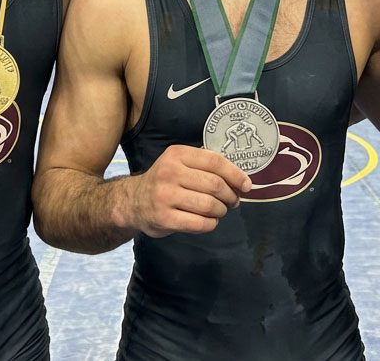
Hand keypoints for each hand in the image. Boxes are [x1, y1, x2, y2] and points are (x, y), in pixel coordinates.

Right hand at [121, 144, 250, 237]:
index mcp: (177, 154)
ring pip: (209, 205)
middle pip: (215, 185)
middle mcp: (170, 172)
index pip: (215, 162)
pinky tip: (209, 221)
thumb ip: (204, 164)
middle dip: (231, 196)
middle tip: (233, 201)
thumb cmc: (165, 181)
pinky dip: (211, 224)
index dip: (235, 174)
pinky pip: (199, 223)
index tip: (246, 185)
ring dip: (221, 211)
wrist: (133, 202)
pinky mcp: (164, 218)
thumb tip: (240, 177)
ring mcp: (166, 196)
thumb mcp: (179, 162)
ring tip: (220, 211)